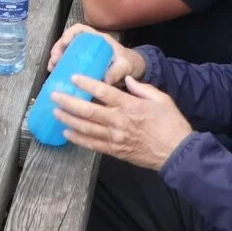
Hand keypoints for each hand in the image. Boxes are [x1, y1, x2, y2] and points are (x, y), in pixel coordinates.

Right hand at [48, 23, 145, 83]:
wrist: (133, 72)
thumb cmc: (130, 64)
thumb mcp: (125, 66)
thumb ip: (117, 72)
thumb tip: (105, 80)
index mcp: (98, 40)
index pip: (80, 30)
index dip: (69, 34)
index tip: (64, 44)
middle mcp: (89, 45)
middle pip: (68, 40)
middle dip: (58, 48)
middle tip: (54, 60)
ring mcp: (84, 54)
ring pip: (66, 51)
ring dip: (57, 57)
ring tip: (52, 68)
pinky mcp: (83, 64)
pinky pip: (68, 62)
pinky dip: (60, 66)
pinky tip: (55, 74)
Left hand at [53, 74, 193, 170]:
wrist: (177, 153)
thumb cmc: (171, 124)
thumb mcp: (161, 99)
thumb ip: (142, 88)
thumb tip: (126, 79)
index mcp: (130, 105)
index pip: (103, 91)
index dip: (86, 83)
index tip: (72, 77)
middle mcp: (119, 121)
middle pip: (88, 110)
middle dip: (68, 102)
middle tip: (54, 95)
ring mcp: (115, 137)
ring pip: (86, 127)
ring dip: (68, 119)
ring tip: (55, 112)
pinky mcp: (115, 150)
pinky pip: (92, 144)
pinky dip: (78, 138)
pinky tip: (67, 132)